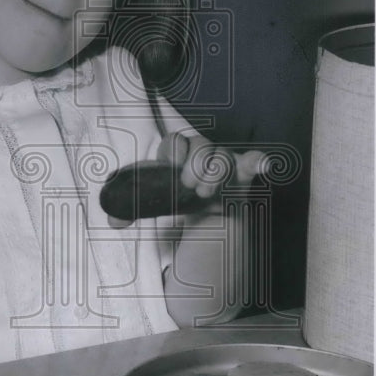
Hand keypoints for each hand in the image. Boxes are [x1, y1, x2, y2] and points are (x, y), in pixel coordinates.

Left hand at [107, 133, 267, 227]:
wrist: (206, 234)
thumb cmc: (176, 214)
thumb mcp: (149, 212)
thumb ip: (130, 213)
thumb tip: (113, 222)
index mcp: (176, 160)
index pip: (175, 142)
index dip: (176, 149)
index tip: (174, 167)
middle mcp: (200, 159)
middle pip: (202, 144)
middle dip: (197, 161)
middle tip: (190, 185)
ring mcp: (222, 168)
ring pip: (224, 154)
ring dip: (217, 169)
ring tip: (207, 192)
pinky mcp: (242, 180)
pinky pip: (252, 164)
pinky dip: (258, 161)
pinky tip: (262, 165)